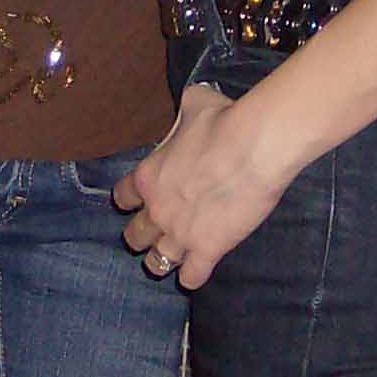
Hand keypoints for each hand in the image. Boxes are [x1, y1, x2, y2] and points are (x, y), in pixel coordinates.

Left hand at [112, 82, 296, 289]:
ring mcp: (181, 234)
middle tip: (155, 232)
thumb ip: (184, 110)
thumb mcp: (194, 102)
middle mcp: (157, 210)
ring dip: (163, 260)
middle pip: (134, 236)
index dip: (131, 200)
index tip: (140, 200)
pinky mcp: (208, 251)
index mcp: (148, 177)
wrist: (254, 146)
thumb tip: (191, 99)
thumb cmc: (223, 120)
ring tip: (173, 258)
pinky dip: (193, 277)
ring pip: (157, 263)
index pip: (122, 198)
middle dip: (143, 235)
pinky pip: (191, 278)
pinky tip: (197, 273)